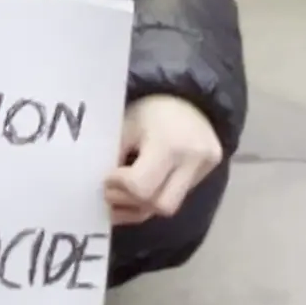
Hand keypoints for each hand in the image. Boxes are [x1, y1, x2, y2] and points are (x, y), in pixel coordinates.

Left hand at [105, 95, 222, 225]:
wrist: (189, 97)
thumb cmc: (149, 108)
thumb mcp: (126, 125)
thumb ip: (113, 156)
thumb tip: (96, 186)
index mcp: (169, 144)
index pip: (141, 185)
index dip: (118, 187)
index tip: (105, 177)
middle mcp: (193, 161)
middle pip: (158, 204)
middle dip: (129, 202)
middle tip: (109, 192)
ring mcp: (205, 170)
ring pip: (168, 208)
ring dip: (140, 207)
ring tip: (118, 199)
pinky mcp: (209, 175)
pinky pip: (177, 198)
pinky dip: (153, 202)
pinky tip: (136, 198)